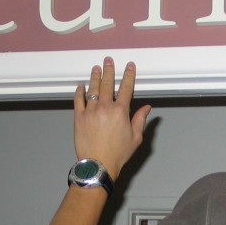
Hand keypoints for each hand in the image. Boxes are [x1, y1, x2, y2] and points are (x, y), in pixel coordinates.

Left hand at [73, 57, 150, 179]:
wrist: (98, 164)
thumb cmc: (118, 153)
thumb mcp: (135, 138)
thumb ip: (140, 119)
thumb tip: (147, 107)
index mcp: (121, 112)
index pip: (126, 88)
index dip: (129, 76)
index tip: (129, 66)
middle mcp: (105, 108)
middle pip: (108, 84)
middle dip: (109, 70)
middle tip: (108, 60)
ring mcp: (90, 111)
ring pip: (93, 90)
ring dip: (95, 77)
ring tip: (96, 68)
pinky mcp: (79, 118)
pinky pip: (78, 100)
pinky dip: (80, 92)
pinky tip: (81, 86)